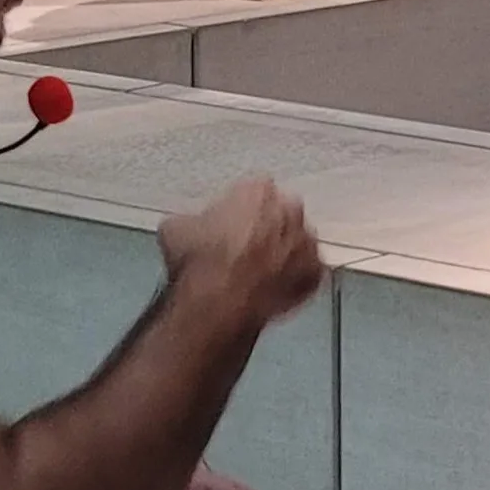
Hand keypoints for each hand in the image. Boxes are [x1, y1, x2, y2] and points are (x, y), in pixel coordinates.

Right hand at [158, 180, 323, 327]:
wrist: (220, 300)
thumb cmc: (199, 260)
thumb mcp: (175, 228)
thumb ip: (190, 219)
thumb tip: (184, 226)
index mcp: (258, 189)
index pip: (254, 190)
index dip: (240, 208)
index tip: (230, 222)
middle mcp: (290, 209)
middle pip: (282, 213)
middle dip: (267, 226)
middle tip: (245, 247)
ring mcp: (307, 242)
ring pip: (297, 242)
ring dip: (283, 253)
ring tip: (258, 273)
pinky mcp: (315, 274)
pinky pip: (308, 274)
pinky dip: (295, 281)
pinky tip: (272, 290)